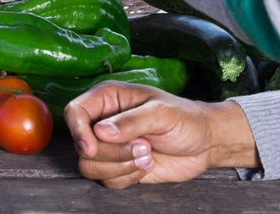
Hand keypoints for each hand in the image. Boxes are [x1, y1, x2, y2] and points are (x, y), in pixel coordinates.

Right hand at [65, 82, 259, 187]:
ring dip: (120, 167)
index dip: (78, 130)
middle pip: (82, 145)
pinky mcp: (118, 166)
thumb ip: (130, 122)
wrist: (204, 143)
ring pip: (90, 166)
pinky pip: (107, 180)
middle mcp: (103, 122)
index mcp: (108, 99)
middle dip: (114, 152)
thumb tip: (100, 132)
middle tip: (144, 146)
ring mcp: (110, 146)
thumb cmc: (185, 119)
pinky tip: (147, 165)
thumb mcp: (161, 113)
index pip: (75, 112)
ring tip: (147, 156)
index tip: (92, 148)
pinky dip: (127, 177)